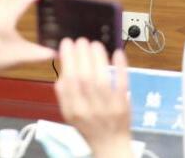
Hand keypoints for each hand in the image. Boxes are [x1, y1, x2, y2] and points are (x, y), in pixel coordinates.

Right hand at [54, 39, 131, 157]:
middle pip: (85, 78)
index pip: (69, 81)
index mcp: (73, 109)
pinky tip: (118, 53)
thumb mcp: (68, 114)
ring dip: (98, 59)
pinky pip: (122, 85)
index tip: (67, 43)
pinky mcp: (123, 105)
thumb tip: (61, 72)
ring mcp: (108, 107)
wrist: (110, 145)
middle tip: (81, 40)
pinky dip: (120, 68)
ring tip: (94, 44)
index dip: (68, 60)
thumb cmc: (87, 126)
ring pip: (102, 80)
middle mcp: (89, 108)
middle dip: (82, 56)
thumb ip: (63, 94)